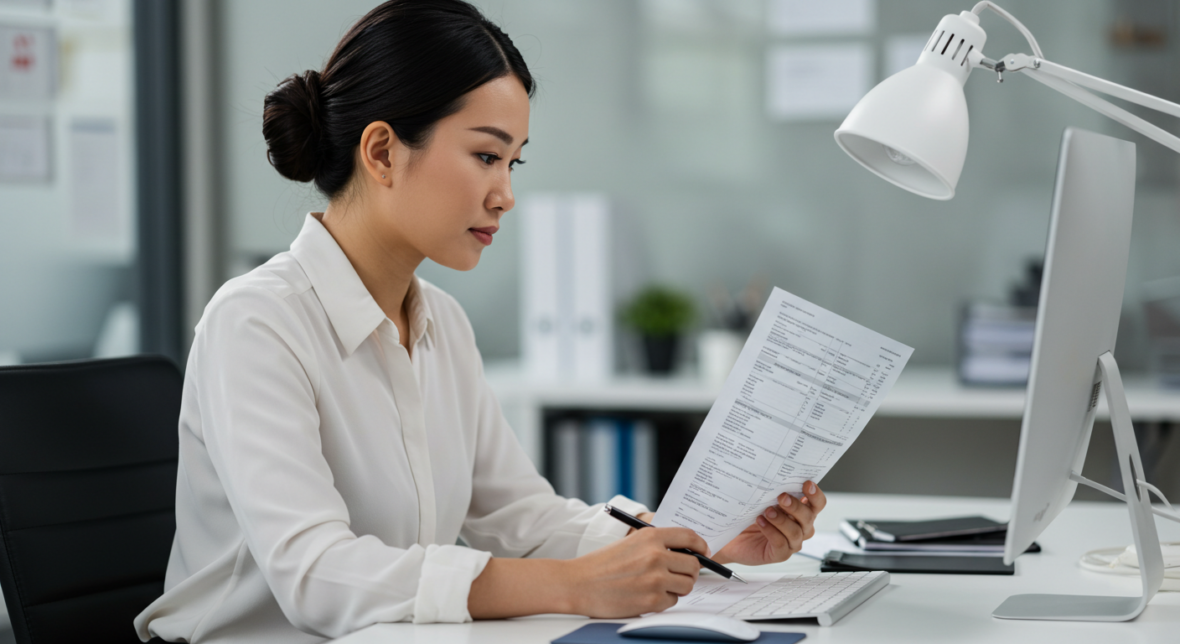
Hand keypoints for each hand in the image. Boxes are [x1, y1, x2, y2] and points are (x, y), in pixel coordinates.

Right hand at [565, 526, 705, 616]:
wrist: (578, 584)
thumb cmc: (602, 564)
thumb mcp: (630, 543)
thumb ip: (656, 544)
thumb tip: (686, 552)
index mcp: (650, 537)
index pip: (689, 537)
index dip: (701, 545)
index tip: (703, 552)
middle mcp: (656, 556)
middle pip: (693, 565)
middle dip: (689, 571)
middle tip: (679, 574)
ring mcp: (655, 580)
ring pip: (687, 585)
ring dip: (677, 587)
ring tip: (659, 586)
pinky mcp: (652, 601)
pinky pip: (672, 602)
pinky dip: (664, 601)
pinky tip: (647, 596)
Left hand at [713, 481, 826, 565]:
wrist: (734, 537)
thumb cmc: (751, 516)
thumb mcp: (763, 501)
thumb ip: (774, 493)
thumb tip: (775, 480)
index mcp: (801, 512)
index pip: (817, 504)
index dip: (815, 494)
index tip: (807, 484)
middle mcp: (801, 527)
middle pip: (808, 517)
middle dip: (796, 506)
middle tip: (782, 497)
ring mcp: (792, 542)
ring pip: (795, 532)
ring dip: (781, 520)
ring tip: (767, 511)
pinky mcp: (780, 554)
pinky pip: (781, 544)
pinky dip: (771, 531)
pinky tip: (761, 522)